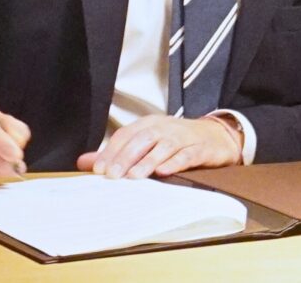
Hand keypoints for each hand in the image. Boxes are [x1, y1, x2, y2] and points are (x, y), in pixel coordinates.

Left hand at [76, 115, 242, 178]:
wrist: (216, 136)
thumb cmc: (177, 141)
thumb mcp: (146, 143)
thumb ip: (116, 153)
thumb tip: (83, 162)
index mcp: (149, 124)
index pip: (126, 135)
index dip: (111, 151)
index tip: (98, 170)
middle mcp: (165, 128)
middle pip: (142, 139)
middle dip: (126, 157)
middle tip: (113, 176)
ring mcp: (184, 137)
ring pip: (163, 147)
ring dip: (148, 161)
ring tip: (135, 176)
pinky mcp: (200, 149)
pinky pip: (187, 154)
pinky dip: (175, 162)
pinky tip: (164, 171)